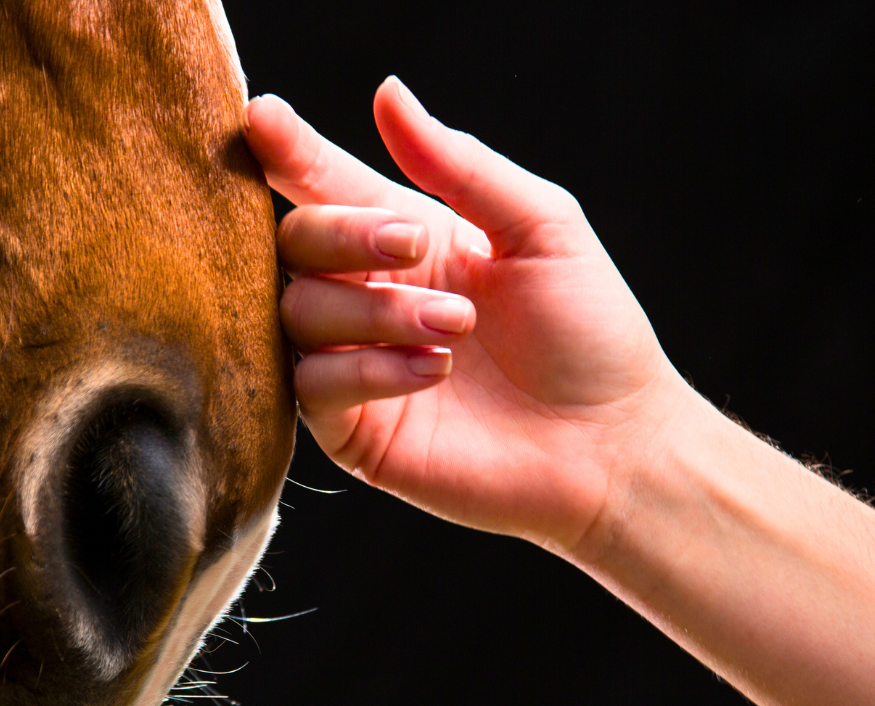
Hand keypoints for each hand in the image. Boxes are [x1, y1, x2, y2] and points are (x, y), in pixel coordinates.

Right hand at [244, 77, 694, 550]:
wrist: (611, 443)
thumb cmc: (588, 333)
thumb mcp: (541, 227)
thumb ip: (460, 165)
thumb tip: (387, 94)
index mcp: (405, 239)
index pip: (327, 185)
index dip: (290, 151)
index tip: (263, 117)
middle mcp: (368, 295)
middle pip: (294, 243)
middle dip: (344, 233)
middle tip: (415, 245)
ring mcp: (353, 363)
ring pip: (298, 312)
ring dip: (374, 309)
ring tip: (455, 327)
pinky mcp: (352, 431)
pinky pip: (313, 386)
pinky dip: (366, 368)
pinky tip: (433, 372)